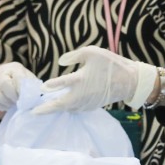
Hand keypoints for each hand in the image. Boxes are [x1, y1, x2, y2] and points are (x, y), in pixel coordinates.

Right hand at [0, 62, 37, 112]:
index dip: (22, 89)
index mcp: (14, 68)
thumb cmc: (19, 81)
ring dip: (9, 103)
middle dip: (14, 97)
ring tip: (15, 103)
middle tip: (20, 102)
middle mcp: (0, 72)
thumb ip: (32, 85)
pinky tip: (8, 104)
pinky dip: (3, 106)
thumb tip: (39, 93)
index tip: (27, 98)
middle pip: (4, 85)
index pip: (17, 77)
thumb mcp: (27, 79)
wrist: (0, 79)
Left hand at [34, 46, 157, 114]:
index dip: (50, 86)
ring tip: (45, 110)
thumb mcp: (92, 52)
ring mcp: (87, 102)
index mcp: (80, 79)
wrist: (130, 81)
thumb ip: (74, 56)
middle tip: (34, 112)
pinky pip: (76, 109)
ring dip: (57, 109)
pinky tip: (63, 107)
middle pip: (60, 104)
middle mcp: (82, 94)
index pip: (60, 84)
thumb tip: (61, 62)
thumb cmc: (111, 64)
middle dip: (47, 109)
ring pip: (68, 109)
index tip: (41, 87)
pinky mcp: (92, 106)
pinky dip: (68, 109)